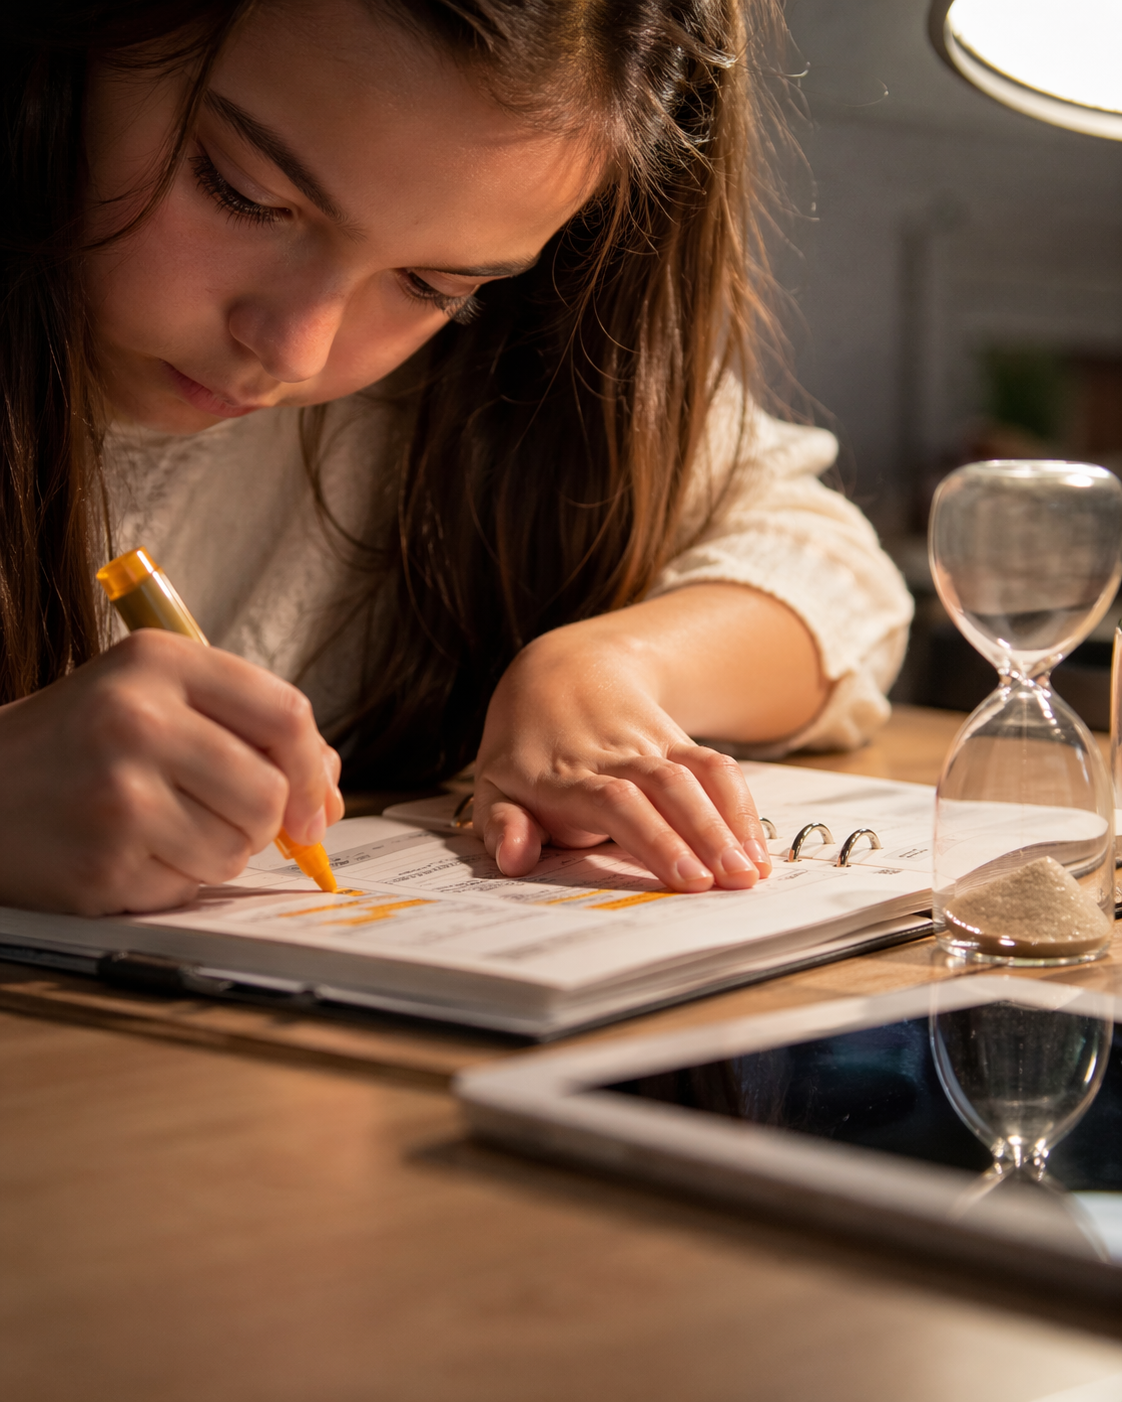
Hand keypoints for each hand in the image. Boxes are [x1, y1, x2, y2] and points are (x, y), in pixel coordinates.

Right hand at [0, 630, 343, 914]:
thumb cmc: (80, 743)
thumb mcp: (157, 699)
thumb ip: (249, 729)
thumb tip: (331, 793)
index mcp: (159, 662)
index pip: (285, 714)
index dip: (317, 768)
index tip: (319, 803)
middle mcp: (137, 719)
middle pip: (271, 792)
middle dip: (266, 820)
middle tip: (227, 817)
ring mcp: (118, 793)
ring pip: (237, 846)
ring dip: (217, 851)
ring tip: (163, 826)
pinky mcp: (103, 861)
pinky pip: (188, 886)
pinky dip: (174, 879)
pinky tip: (130, 851)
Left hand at [473, 627, 772, 891]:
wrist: (563, 670)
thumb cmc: (525, 748)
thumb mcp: (494, 785)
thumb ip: (503, 826)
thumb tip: (514, 859)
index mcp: (562, 775)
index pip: (614, 803)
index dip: (654, 838)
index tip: (686, 877)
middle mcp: (612, 755)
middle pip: (665, 789)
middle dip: (702, 835)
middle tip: (732, 883)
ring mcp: (651, 744)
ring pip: (696, 776)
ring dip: (729, 822)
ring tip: (753, 871)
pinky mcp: (678, 740)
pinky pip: (715, 766)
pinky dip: (740, 805)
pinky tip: (758, 847)